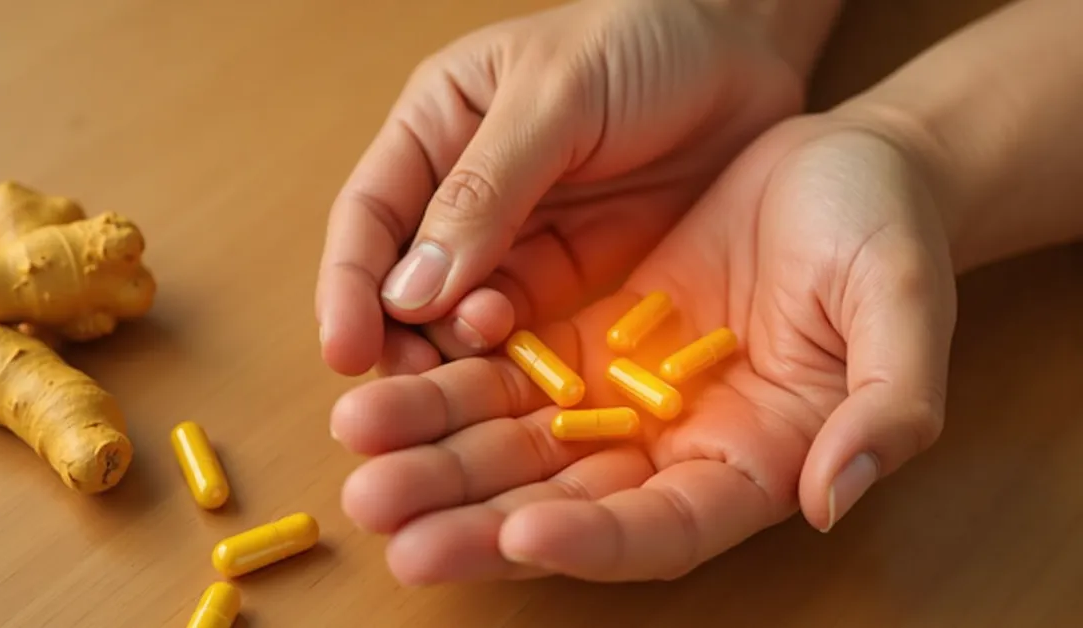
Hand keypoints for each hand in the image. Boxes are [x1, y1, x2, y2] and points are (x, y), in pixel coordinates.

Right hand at [316, 0, 839, 375]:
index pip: (369, 217)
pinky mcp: (571, 277)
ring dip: (458, 359)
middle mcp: (461, 193)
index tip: (345, 352)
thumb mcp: (555, 97)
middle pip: (405, 284)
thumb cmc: (641, 39)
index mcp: (434, 129)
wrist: (746, 50)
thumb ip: (484, 189)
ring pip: (460, 319)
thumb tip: (410, 292)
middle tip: (411, 392)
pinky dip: (518, 363)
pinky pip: (528, 332)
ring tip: (482, 370)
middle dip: (399, 340)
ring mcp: (517, 241)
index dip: (349, 287)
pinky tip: (530, 382)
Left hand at [328, 109, 957, 583]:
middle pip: (562, 505)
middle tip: (387, 519)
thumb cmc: (883, 234)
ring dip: (434, 451)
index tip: (524, 531)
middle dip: (472, 516)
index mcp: (749, 463)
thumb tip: (829, 498)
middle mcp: (670, 448)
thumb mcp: (901, 307)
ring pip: (512, 445)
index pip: (665, 528)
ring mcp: (616, 398)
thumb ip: (887, 408)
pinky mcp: (577, 342)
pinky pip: (500, 375)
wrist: (841, 166)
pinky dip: (444, 383)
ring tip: (359, 448)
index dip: (597, 541)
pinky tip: (383, 388)